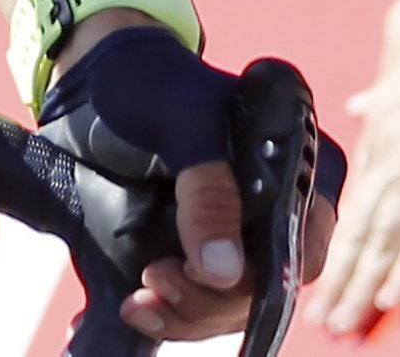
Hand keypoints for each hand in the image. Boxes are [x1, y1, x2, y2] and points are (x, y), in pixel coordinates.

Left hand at [39, 23, 343, 344]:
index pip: (303, 247)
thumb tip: (225, 271)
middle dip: (210, 301)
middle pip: (264, 287)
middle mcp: (276, 208)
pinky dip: (167, 316)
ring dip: (185, 314)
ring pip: (229, 306)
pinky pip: (196, 304)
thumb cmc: (152, 85)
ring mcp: (236, 235)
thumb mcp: (181, 124)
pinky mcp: (198, 254)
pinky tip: (134, 309)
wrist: (96, 82)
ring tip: (140, 298)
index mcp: (297, 168)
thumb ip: (207, 191)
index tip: (200, 272)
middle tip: (156, 279)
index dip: (259, 276)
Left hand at [304, 0, 399, 334]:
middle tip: (320, 322)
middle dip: (339, 279)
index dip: (339, 236)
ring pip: (383, 243)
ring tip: (344, 325)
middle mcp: (393, 152)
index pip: (359, 195)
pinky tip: (392, 304)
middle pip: (361, 230)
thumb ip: (385, 81)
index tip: (321, 267)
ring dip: (361, 288)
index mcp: (386, 123)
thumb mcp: (399, 41)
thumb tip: (365, 99)